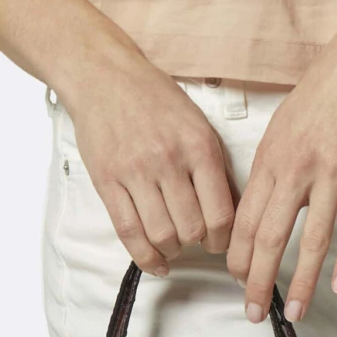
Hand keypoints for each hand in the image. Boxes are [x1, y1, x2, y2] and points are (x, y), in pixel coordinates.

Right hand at [59, 43, 236, 275]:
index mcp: (198, 146)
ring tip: (172, 244)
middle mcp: (168, 160)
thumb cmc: (153, 99)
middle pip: (192, 229)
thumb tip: (231, 211)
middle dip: (196, 244)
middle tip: (194, 241)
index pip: (221, 213)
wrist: (105, 75)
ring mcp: (135, 171)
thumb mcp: (197, 125)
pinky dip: (145, 256)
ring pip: (162, 235)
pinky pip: (129, 232)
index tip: (219, 242)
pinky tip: (155, 261)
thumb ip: (214, 167)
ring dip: (171, 250)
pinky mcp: (108, 181)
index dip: (223, 239)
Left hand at [227, 9, 336, 321]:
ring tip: (297, 312)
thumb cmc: (325, 94)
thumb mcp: (283, 128)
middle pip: (270, 236)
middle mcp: (297, 167)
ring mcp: (333, 170)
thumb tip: (261, 214)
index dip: (239, 257)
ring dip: (304, 281)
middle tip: (253, 313)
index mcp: (271, 158)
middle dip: (259, 281)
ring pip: (313, 238)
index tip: (238, 283)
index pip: (245, 219)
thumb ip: (272, 172)